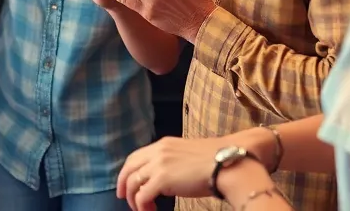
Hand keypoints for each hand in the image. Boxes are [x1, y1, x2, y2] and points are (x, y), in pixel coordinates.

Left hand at [118, 136, 235, 210]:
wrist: (226, 164)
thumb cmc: (214, 162)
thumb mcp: (187, 156)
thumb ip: (172, 162)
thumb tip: (164, 178)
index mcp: (163, 144)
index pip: (136, 156)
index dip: (128, 171)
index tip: (126, 184)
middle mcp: (157, 151)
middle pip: (129, 168)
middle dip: (123, 184)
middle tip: (123, 198)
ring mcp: (158, 164)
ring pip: (132, 183)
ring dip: (134, 199)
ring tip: (142, 209)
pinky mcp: (162, 179)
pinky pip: (142, 196)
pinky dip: (142, 206)